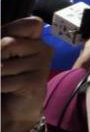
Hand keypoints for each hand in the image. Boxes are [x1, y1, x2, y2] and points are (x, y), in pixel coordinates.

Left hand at [1, 17, 52, 131]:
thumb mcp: (4, 55)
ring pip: (2, 65)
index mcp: (35, 39)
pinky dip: (0, 87)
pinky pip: (5, 82)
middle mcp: (43, 49)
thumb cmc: (6, 77)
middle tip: (1, 68)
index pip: (31, 23)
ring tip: (3, 79)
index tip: (3, 46)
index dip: (10, 30)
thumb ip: (3, 44)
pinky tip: (6, 90)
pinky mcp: (36, 83)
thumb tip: (1, 45)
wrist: (15, 108)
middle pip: (7, 43)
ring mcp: (42, 66)